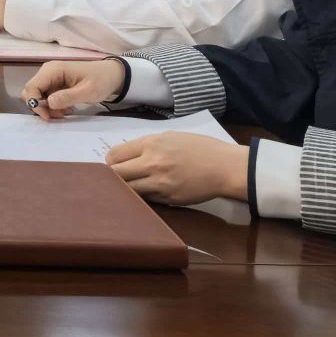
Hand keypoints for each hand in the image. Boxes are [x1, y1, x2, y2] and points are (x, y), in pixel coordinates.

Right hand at [20, 59, 128, 119]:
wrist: (112, 75)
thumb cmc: (101, 81)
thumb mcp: (88, 91)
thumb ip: (68, 97)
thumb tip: (48, 103)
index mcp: (53, 70)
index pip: (32, 87)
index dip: (35, 104)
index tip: (48, 117)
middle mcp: (48, 72)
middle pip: (31, 92)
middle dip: (41, 107)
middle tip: (58, 116)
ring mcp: (51, 78)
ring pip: (38, 96)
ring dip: (48, 108)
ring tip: (66, 112)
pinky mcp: (55, 84)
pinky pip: (46, 97)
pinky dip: (53, 106)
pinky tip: (67, 108)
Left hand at [105, 133, 249, 206]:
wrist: (224, 167)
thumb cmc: (199, 148)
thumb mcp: (170, 137)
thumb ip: (146, 145)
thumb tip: (125, 154)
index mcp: (151, 144)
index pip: (114, 155)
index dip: (110, 162)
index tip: (113, 165)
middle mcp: (152, 163)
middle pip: (116, 174)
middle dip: (113, 177)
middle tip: (118, 178)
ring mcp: (160, 184)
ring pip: (129, 190)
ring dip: (127, 189)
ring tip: (131, 186)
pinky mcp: (169, 199)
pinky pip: (147, 199)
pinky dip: (144, 196)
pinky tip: (149, 192)